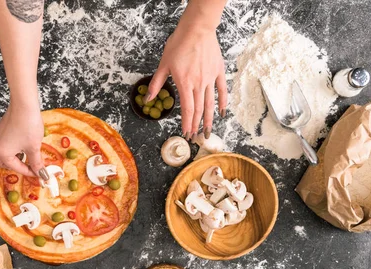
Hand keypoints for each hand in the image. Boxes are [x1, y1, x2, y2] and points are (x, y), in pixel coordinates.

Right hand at [0, 104, 44, 176]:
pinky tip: (16, 141)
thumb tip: (41, 173)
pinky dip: (8, 144)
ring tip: (25, 154)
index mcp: (2, 153)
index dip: (29, 172)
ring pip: (1, 152)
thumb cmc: (28, 125)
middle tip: (29, 166)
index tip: (39, 173)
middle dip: (16, 166)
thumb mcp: (34, 147)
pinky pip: (1, 140)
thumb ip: (36, 162)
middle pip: (4, 163)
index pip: (17, 168)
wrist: (24, 104)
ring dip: (12, 156)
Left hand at [146, 23, 226, 138]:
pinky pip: (222, 90)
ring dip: (209, 120)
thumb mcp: (164, 65)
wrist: (197, 29)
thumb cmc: (179, 44)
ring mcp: (210, 78)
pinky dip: (222, 102)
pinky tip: (222, 113)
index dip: (187, 123)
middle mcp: (199, 84)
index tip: (186, 133)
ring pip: (210, 104)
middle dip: (196, 125)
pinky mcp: (218, 72)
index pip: (187, 109)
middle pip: (199, 110)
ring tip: (208, 132)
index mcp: (185, 84)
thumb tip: (147, 100)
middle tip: (195, 137)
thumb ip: (156, 84)